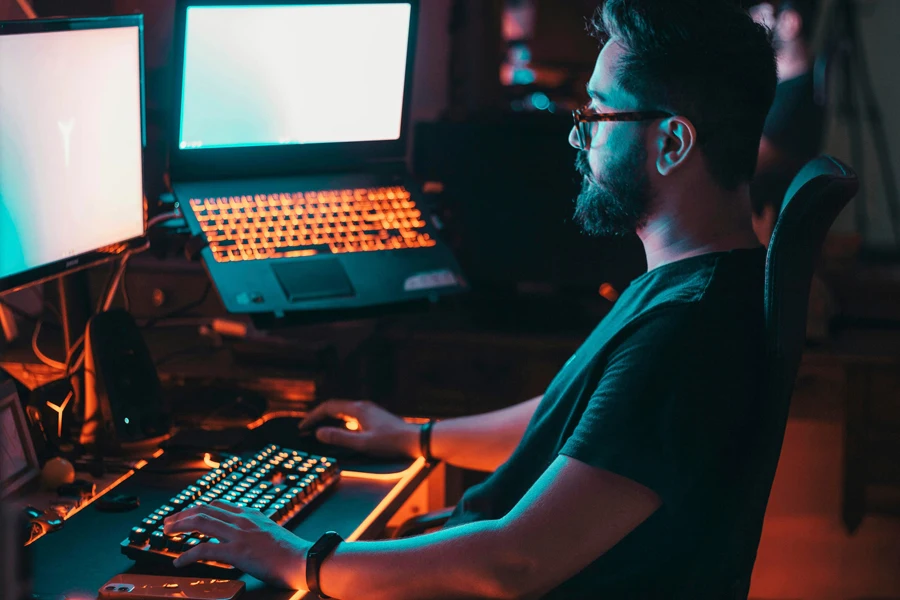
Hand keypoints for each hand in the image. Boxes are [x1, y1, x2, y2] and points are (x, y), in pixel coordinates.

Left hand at [164, 501, 309, 589]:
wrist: (303, 560)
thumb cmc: (291, 552)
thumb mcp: (271, 533)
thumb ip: (255, 531)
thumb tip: (242, 539)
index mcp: (251, 514)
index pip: (219, 504)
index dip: (199, 508)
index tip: (187, 513)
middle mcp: (243, 519)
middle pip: (205, 509)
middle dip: (183, 514)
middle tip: (168, 522)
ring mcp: (239, 534)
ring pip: (201, 522)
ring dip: (180, 526)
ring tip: (167, 532)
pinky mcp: (237, 551)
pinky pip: (205, 550)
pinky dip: (188, 555)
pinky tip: (179, 561)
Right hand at [298, 399, 419, 457]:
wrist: (415, 440)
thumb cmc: (391, 442)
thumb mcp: (363, 443)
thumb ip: (340, 438)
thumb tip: (319, 433)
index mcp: (358, 410)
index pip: (328, 407)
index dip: (313, 416)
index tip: (303, 427)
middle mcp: (362, 407)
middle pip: (335, 407)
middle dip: (319, 417)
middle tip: (307, 428)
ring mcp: (369, 411)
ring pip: (343, 411)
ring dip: (329, 419)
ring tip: (319, 429)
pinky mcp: (374, 417)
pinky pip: (351, 416)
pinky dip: (340, 422)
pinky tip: (341, 431)